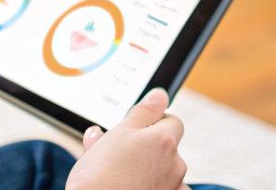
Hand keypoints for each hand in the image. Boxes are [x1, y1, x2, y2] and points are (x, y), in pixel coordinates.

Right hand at [67, 87, 187, 189]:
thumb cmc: (100, 176)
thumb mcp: (118, 133)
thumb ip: (143, 111)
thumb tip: (160, 94)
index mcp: (164, 139)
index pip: (170, 121)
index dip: (151, 124)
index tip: (134, 133)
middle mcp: (175, 163)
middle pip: (166, 147)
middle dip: (145, 148)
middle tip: (119, 156)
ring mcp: (173, 185)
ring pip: (163, 169)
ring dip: (148, 169)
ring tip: (121, 175)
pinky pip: (167, 189)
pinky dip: (155, 187)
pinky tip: (137, 187)